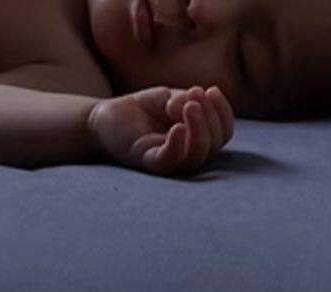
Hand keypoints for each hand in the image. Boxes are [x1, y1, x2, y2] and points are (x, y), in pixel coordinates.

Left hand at [87, 86, 234, 175]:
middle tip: (193, 94)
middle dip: (210, 116)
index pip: (223, 132)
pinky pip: (169, 160)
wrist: (107, 117)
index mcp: (197, 138)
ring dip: (199, 128)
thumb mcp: (169, 97)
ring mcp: (169, 160)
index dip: (223, 112)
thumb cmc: (142, 110)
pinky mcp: (148, 162)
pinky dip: (177, 145)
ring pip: (197, 155)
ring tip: (188, 105)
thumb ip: (184, 100)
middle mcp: (187, 153)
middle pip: (214, 143)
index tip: (211, 90)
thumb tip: (191, 105)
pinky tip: (177, 127)